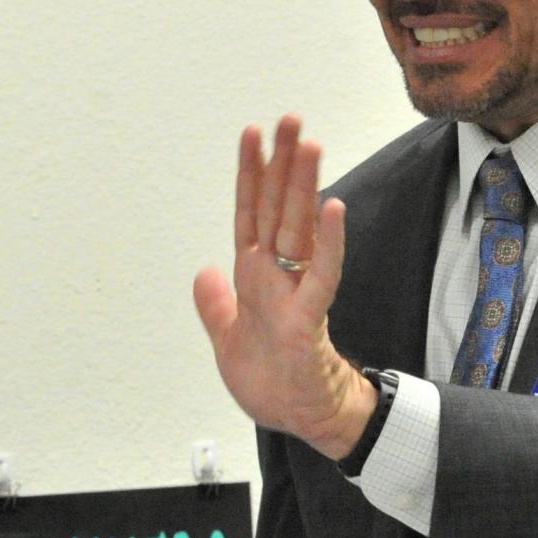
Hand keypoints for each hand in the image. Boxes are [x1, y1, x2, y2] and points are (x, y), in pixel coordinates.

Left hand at [194, 115, 375, 456]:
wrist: (301, 417)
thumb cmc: (273, 381)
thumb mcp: (227, 340)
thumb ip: (216, 304)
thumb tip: (203, 271)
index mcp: (254, 278)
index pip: (250, 214)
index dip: (250, 175)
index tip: (253, 133)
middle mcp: (276, 276)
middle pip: (278, 209)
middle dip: (283, 164)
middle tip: (292, 120)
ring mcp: (294, 294)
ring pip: (298, 230)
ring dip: (303, 187)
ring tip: (310, 145)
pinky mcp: (308, 320)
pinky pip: (321, 275)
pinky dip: (328, 243)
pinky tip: (334, 208)